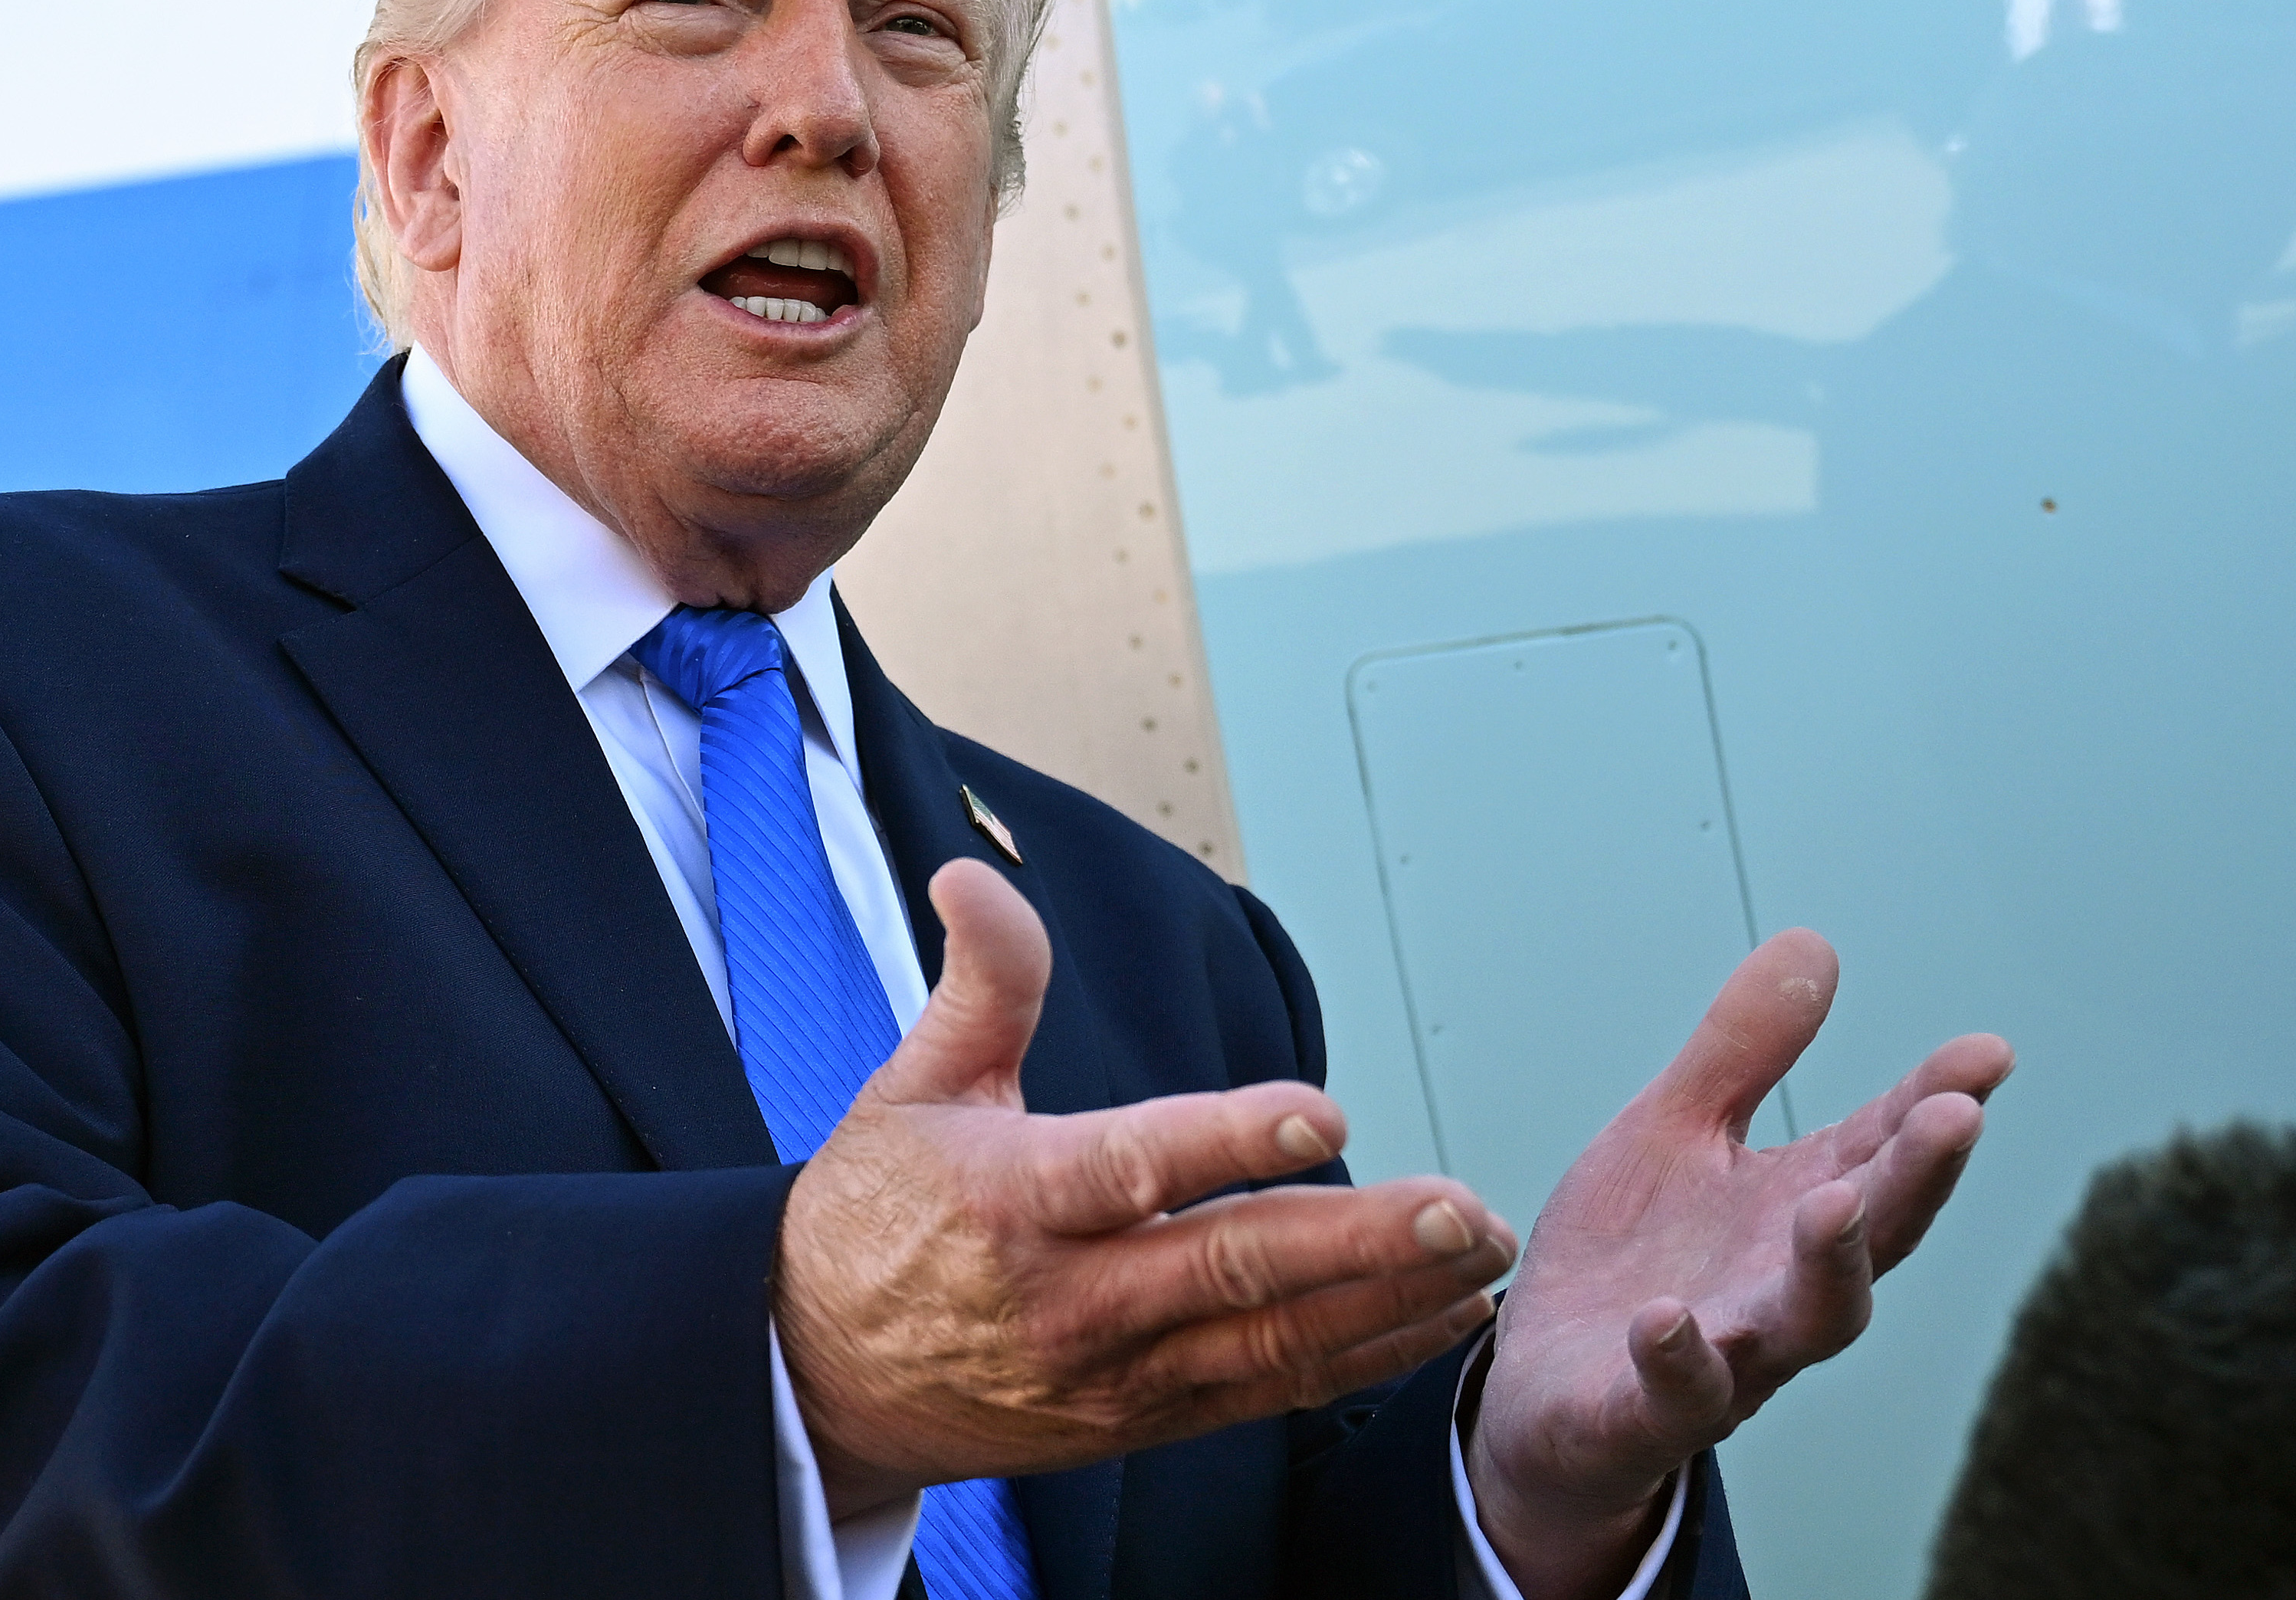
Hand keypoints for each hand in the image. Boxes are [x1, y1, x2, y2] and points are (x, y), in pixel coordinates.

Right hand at [778, 859, 1517, 1512]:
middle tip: (1461, 1210)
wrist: (817, 1379)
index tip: (1323, 1111)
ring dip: (1387, 1303)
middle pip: (1232, 1270)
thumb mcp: (908, 1086)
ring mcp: (1113, 1374)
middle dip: (1361, 1241)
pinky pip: (1267, 1393)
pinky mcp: (1141, 1421)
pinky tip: (1434, 1319)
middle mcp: (1071, 1300)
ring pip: (1269, 1344)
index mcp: (1012, 1201)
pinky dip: (1360, 1359)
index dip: (1231, 1140)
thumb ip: (980, 984)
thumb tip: (972, 874)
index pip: (1135, 1167)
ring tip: (1478, 1258)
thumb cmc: (873, 1220)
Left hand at [1469, 929, 2012, 1599]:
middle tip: (1955, 1116)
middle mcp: (1779, 1287)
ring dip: (1827, 1266)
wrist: (1544, 1397)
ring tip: (1836, 1202)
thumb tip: (1814, 941)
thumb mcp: (1674, 1132)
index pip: (1880, 1151)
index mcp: (1793, 1212)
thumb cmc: (1629, 1262)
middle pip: (1871, 1237)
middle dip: (1915, 1179)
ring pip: (1803, 1324)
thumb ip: (1741, 1053)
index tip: (1989, 1052)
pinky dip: (1677, 1359)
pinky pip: (1673, 1396)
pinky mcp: (1643, 1412)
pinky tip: (1666, 1318)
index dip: (1935, 1103)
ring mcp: (1723, 1355)